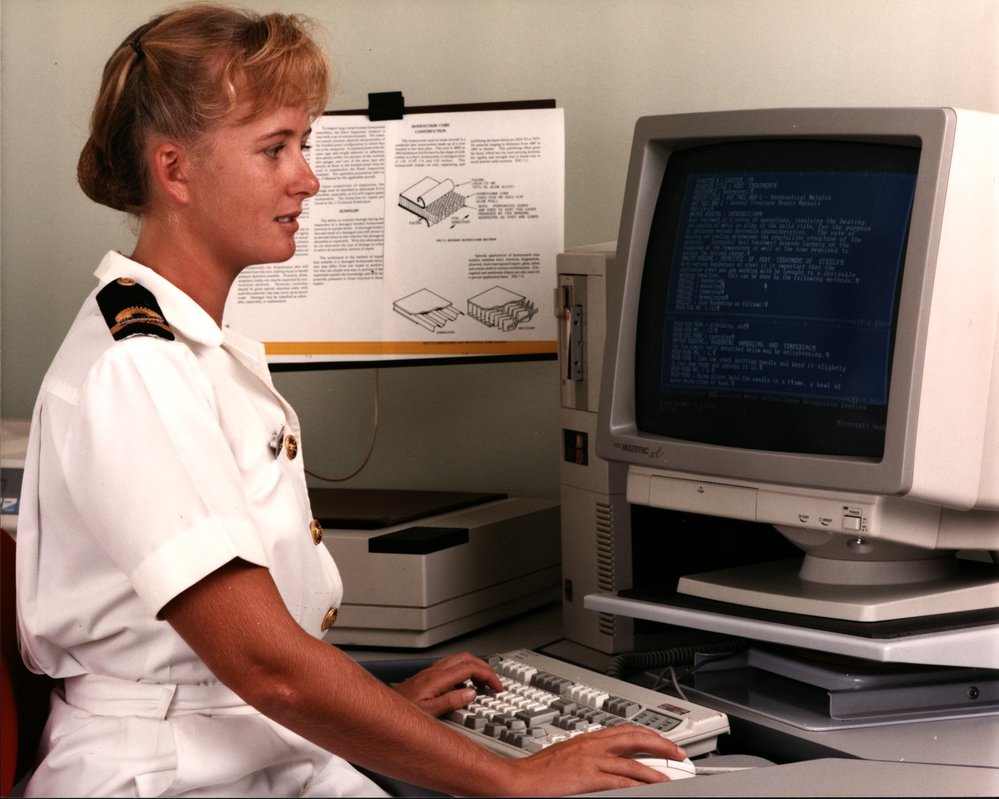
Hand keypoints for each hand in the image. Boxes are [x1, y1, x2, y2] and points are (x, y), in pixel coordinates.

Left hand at [391, 652, 501, 716]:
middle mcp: (434, 672)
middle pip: (466, 658)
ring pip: (458, 660)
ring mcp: (430, 673)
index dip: (487, 675)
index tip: (497, 687)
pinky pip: (450, 667)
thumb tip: (471, 693)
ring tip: (483, 683)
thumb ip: (450, 702)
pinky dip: (464, 672)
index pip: (470, 667)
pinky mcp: (427, 677)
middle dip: (484, 667)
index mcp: (437, 679)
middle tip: (494, 682)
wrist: (379, 709)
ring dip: (475, 668)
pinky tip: (463, 686)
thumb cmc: (400, 712)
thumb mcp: (428, 713)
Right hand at [500, 725, 689, 796]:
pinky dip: (639, 785)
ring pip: (634, 761)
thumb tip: (603, 767)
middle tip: (679, 753)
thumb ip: (587, 758)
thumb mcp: (566, 758)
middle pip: (635, 738)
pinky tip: (650, 789)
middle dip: (661, 744)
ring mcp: (591, 760)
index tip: (661, 743)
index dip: (648, 736)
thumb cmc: (535, 773)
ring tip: (672, 777)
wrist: (516, 780)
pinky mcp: (589, 776)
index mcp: (587, 738)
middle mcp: (592, 744)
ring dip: (657, 770)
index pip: (625, 731)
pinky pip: (622, 781)